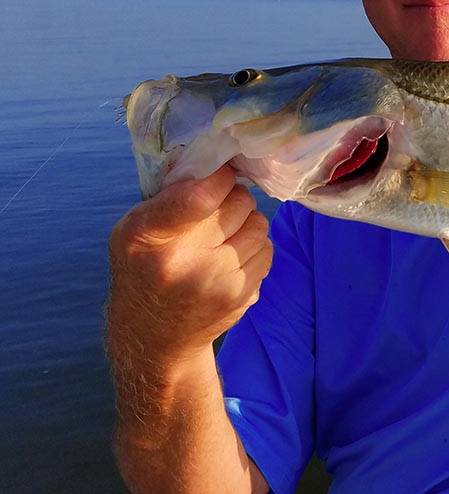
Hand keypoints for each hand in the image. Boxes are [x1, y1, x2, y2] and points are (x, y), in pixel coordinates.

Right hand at [107, 164, 272, 365]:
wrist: (154, 336)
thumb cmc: (145, 269)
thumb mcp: (137, 228)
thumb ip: (172, 195)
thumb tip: (216, 158)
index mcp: (147, 235)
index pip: (200, 194)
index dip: (220, 177)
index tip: (220, 175)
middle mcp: (182, 260)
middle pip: (238, 203)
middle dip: (232, 199)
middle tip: (217, 211)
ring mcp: (216, 281)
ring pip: (259, 224)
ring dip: (246, 223)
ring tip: (223, 236)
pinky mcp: (241, 295)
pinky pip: (267, 250)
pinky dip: (254, 248)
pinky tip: (231, 258)